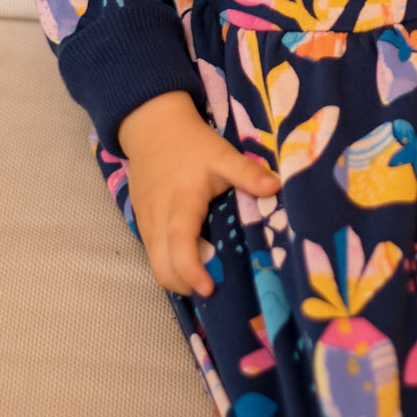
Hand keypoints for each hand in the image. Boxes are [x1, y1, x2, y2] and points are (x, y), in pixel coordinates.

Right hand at [117, 90, 279, 299]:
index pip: (180, 247)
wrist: (152, 128)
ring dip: (176, 277)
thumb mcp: (222, 154)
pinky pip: (152, 253)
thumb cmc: (191, 144)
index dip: (192, 272)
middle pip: (162, 267)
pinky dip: (168, 263)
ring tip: (205, 274)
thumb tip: (276, 188)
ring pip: (155, 264)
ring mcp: (145, 223)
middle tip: (213, 284)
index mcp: (181, 204)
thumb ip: (247, 173)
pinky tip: (190, 258)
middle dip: (185, 285)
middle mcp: (158, 219)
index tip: (209, 288)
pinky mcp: (141, 223)